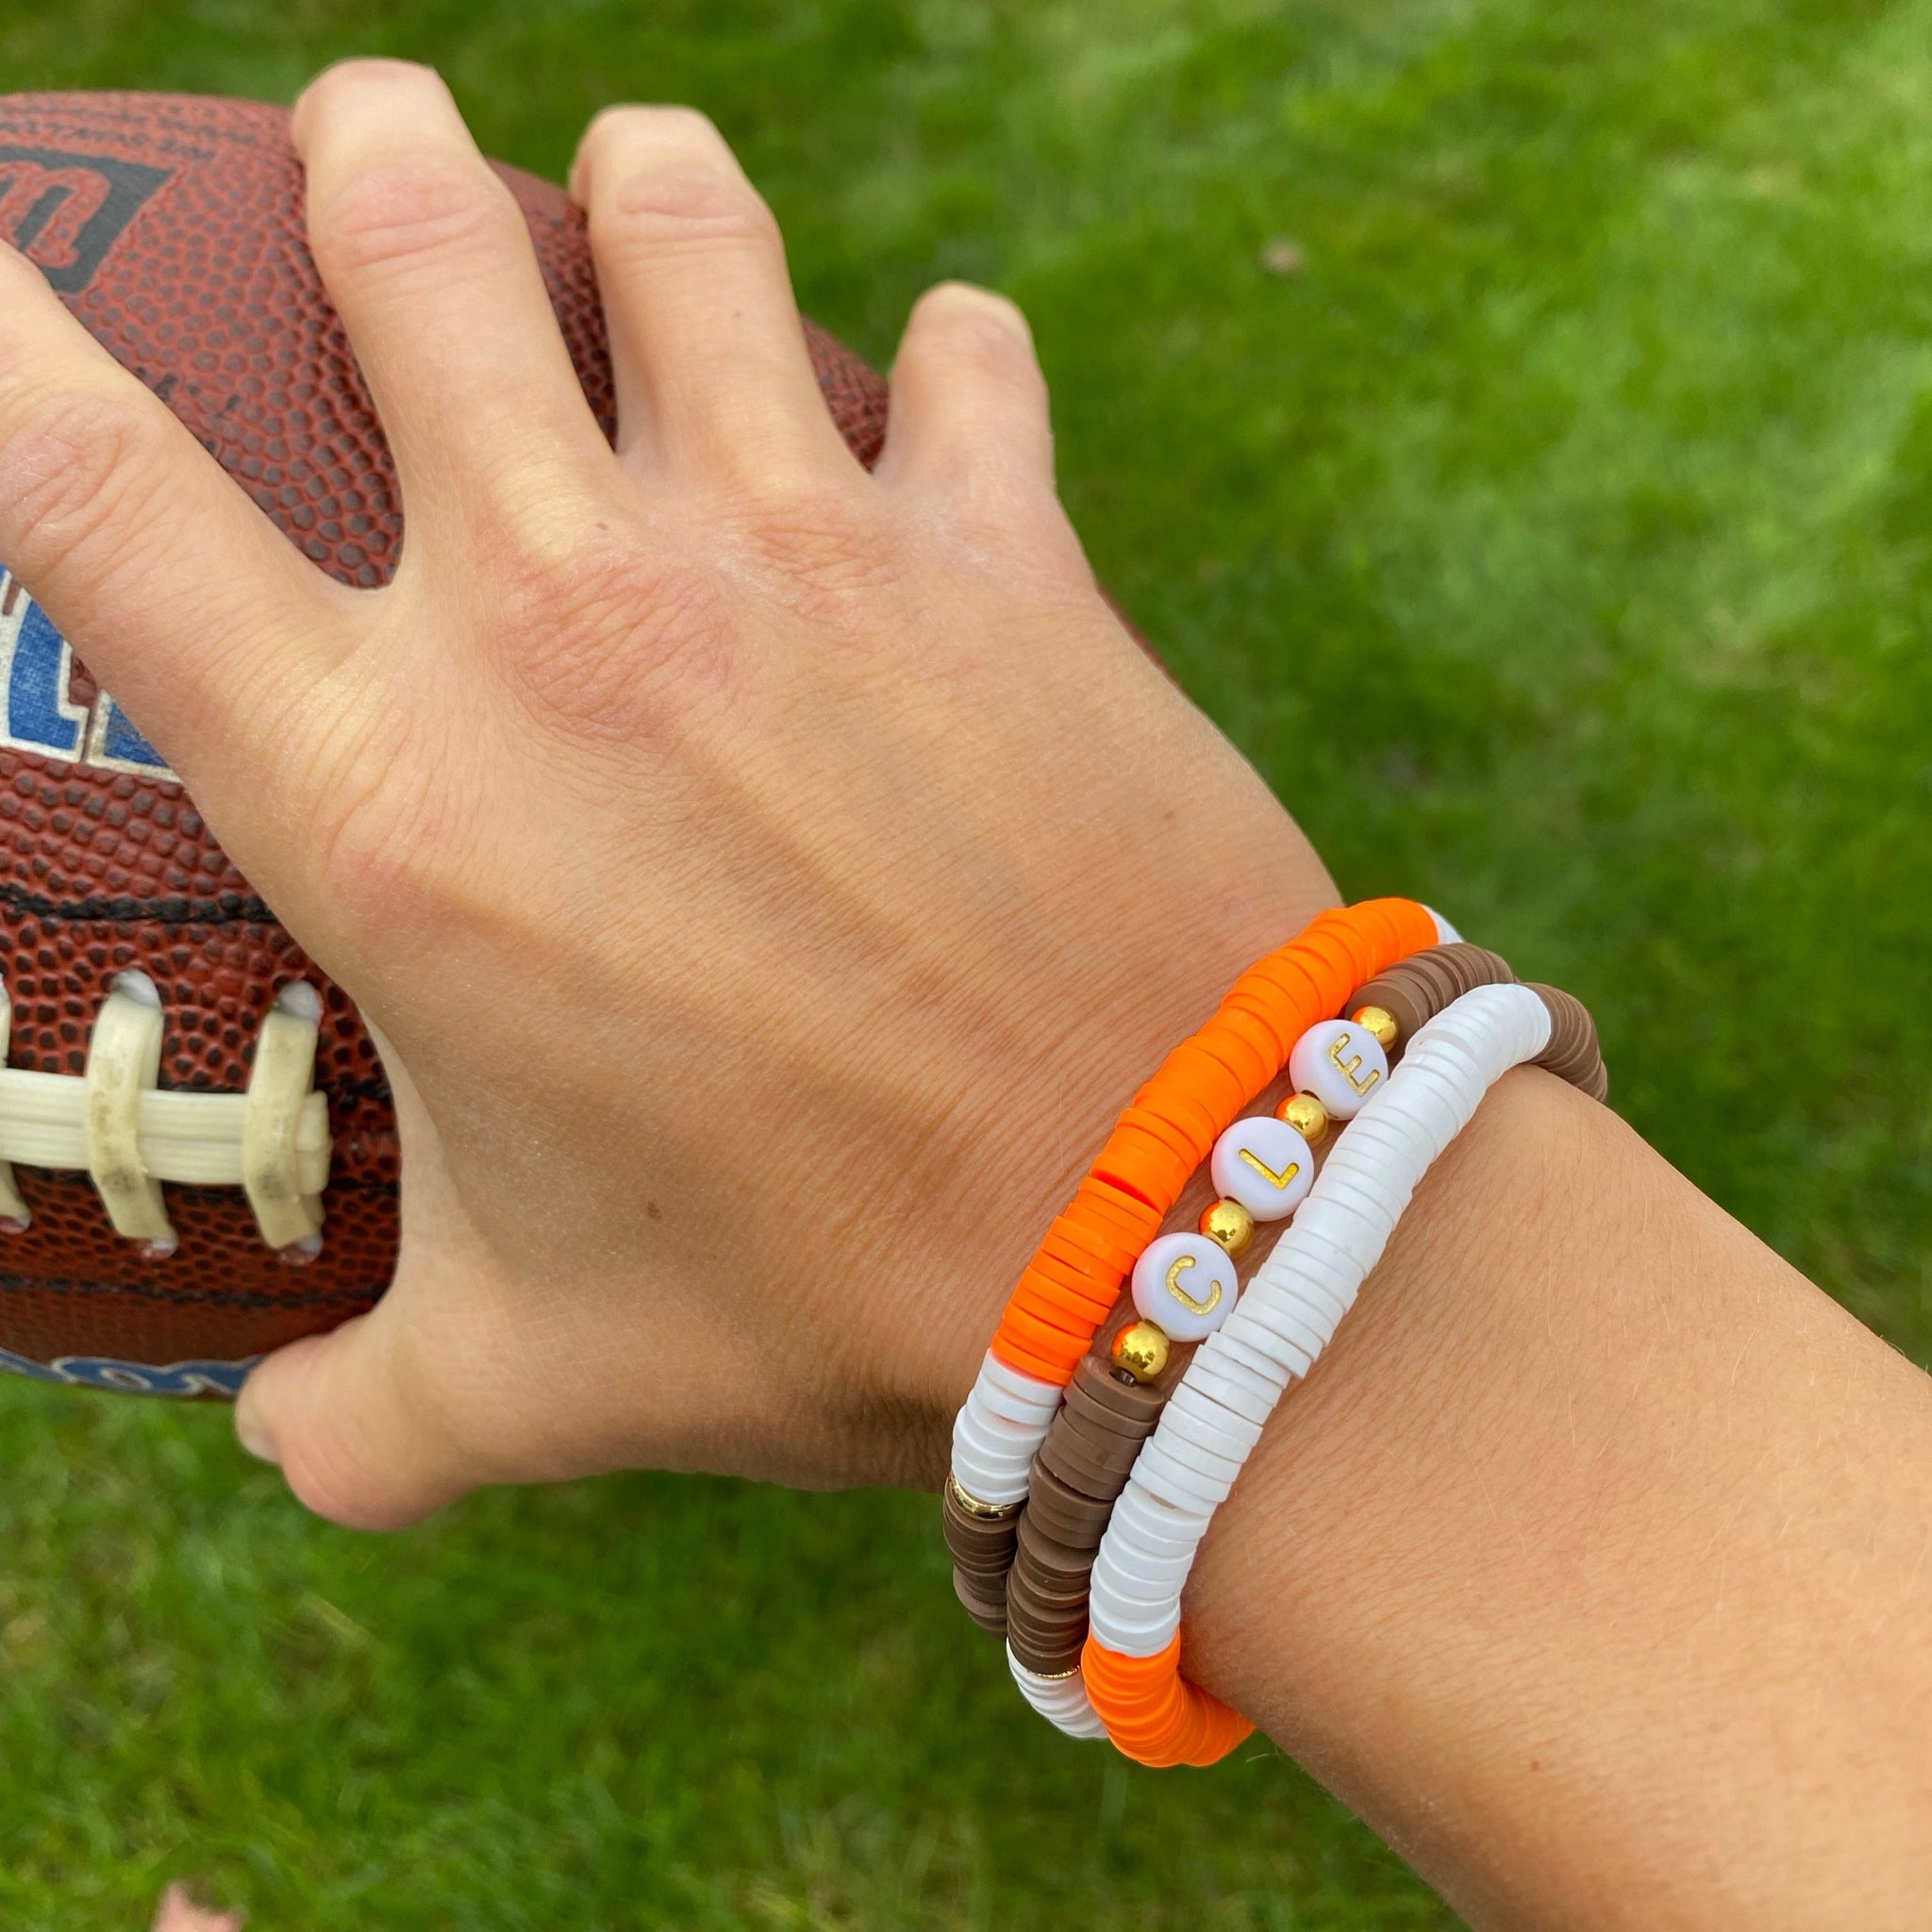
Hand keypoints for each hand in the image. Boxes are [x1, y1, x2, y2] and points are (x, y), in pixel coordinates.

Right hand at [0, 59, 1330, 1525]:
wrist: (1147, 1236)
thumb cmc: (818, 1300)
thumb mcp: (538, 1377)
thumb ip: (371, 1408)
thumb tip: (287, 1445)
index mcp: (395, 797)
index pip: (97, 501)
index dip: (7, 345)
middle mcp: (568, 618)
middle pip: (405, 244)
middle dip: (367, 158)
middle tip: (372, 149)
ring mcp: (797, 554)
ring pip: (678, 227)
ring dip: (642, 190)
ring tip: (638, 199)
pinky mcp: (1005, 554)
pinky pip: (966, 364)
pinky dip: (950, 359)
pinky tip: (944, 390)